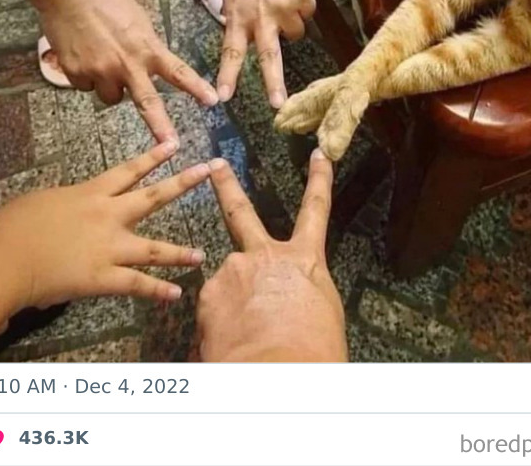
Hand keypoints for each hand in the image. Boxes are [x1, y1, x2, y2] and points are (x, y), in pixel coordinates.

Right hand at [0, 142, 210, 342]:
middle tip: (207, 171)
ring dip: (178, 252)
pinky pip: (136, 285)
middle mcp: (108, 216)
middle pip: (153, 197)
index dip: (153, 157)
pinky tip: (175, 294)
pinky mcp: (103, 278)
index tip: (174, 145)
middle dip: (182, 183)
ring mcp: (109, 248)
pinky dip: (156, 290)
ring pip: (153, 248)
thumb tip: (78, 206)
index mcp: (92, 193)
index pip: (129, 171)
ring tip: (199, 255)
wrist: (7, 258)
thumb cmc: (17, 226)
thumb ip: (72, 201)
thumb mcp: (46, 200)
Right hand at [39, 0, 217, 142]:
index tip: (213, 101)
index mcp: (146, 47)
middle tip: (171, 144)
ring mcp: (99, 71)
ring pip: (111, 97)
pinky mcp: (75, 73)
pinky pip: (85, 86)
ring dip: (110, 86)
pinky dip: (85, 76)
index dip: (196, 87)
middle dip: (160, 126)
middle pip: (147, 102)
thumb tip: (147, 63)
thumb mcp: (138, 20)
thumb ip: (145, 46)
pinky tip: (82, 53)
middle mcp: (125, 63)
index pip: (178, 71)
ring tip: (101, 59)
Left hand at [196, 151, 346, 361]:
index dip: (319, 180)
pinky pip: (212, 310)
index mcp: (303, 261)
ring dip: (230, 302)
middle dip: (226, 185)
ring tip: (244, 337)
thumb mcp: (321, 316)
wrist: (278, 375)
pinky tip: (231, 345)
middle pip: (242, 212)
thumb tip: (286, 302)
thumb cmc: (312, 354)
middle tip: (214, 166)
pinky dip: (218, 325)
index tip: (319, 155)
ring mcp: (233, 272)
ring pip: (226, 282)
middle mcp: (265, 257)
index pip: (316, 210)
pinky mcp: (209, 295)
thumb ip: (299, 295)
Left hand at [218, 0, 315, 107]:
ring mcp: (284, 8)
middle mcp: (261, 17)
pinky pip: (307, 12)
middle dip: (273, 84)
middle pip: (268, 58)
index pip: (231, 52)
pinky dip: (302, 4)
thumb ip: (239, 16)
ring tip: (281, 0)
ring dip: (291, 23)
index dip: (228, 76)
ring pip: (296, 32)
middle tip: (278, 105)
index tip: (223, 97)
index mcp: (238, 16)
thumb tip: (248, 32)